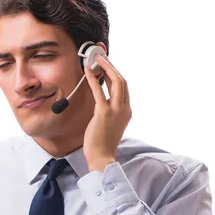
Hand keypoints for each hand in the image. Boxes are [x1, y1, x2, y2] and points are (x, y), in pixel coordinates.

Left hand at [83, 55, 131, 171]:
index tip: (106, 66)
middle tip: (101, 57)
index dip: (115, 74)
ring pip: (116, 82)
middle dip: (112, 67)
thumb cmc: (102, 143)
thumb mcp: (109, 124)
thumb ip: (109, 111)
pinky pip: (99, 91)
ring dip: (106, 68)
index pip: (124, 87)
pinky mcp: (104, 113)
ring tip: (96, 59)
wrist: (102, 157)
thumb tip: (101, 100)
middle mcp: (125, 108)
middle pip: (122, 81)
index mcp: (127, 111)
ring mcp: (116, 110)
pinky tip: (87, 71)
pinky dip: (93, 79)